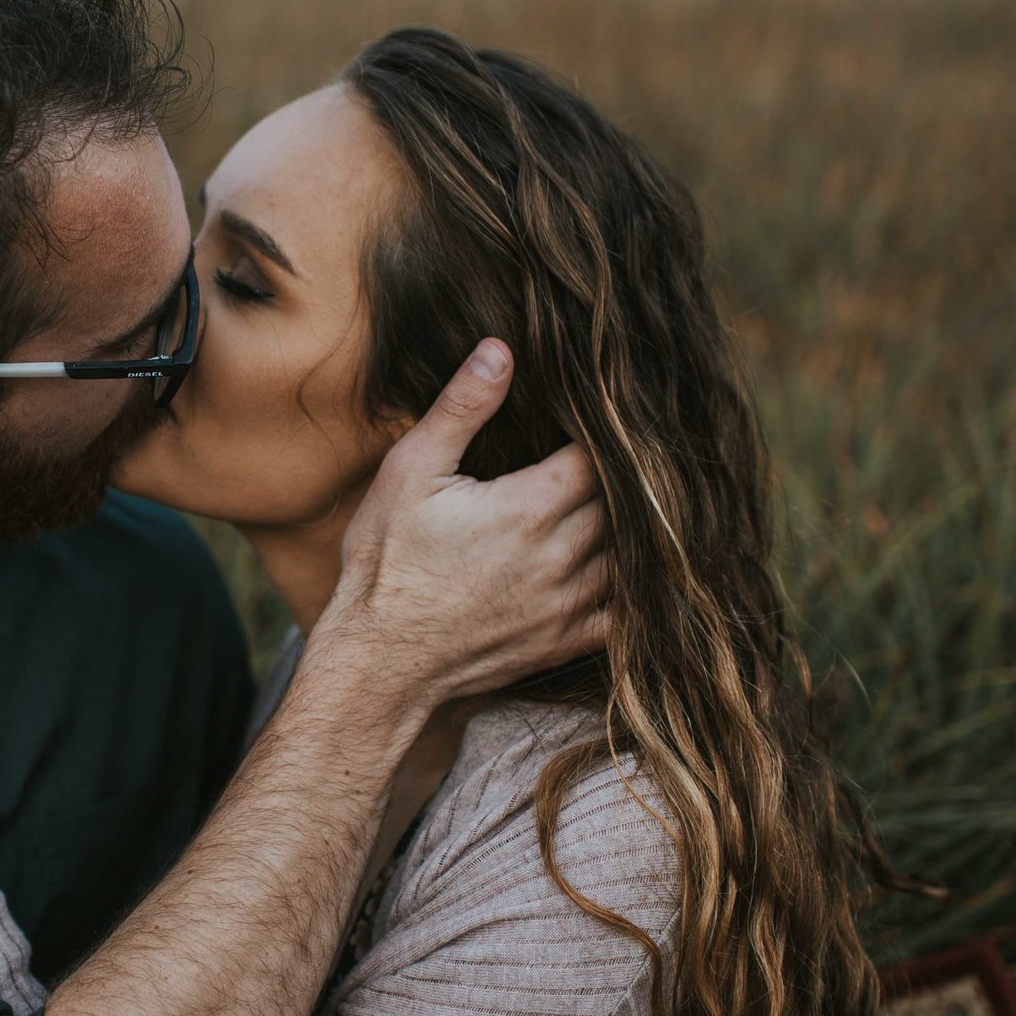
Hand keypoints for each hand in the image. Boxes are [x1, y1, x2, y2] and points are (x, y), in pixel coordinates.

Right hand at [318, 339, 610, 713]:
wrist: (379, 664)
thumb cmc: (385, 565)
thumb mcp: (410, 473)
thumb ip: (461, 410)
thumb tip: (500, 351)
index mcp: (531, 506)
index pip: (601, 454)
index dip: (606, 430)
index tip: (601, 412)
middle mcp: (563, 556)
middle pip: (624, 501)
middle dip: (622, 474)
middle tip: (620, 449)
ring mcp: (569, 604)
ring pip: (633, 552)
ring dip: (632, 526)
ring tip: (626, 500)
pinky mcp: (564, 642)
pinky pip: (626, 612)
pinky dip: (636, 587)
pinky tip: (630, 568)